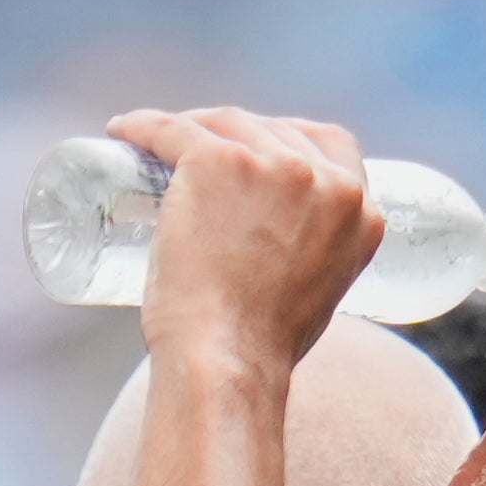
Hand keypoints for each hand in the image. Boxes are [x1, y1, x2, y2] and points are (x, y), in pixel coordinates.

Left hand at [104, 105, 382, 370]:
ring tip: (158, 146)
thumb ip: (315, 262)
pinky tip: (123, 130)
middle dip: (238, 135)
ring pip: (226, 124)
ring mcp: (271, 165)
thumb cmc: (260, 348)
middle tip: (201, 156)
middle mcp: (326, 180)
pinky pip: (173, 129)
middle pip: (275, 130)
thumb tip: (279, 255)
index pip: (331, 148)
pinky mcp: (215, 161)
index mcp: (361, 212)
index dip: (290, 144)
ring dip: (193, 127)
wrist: (227, 361)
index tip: (258, 155)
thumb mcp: (318, 297)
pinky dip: (142, 127)